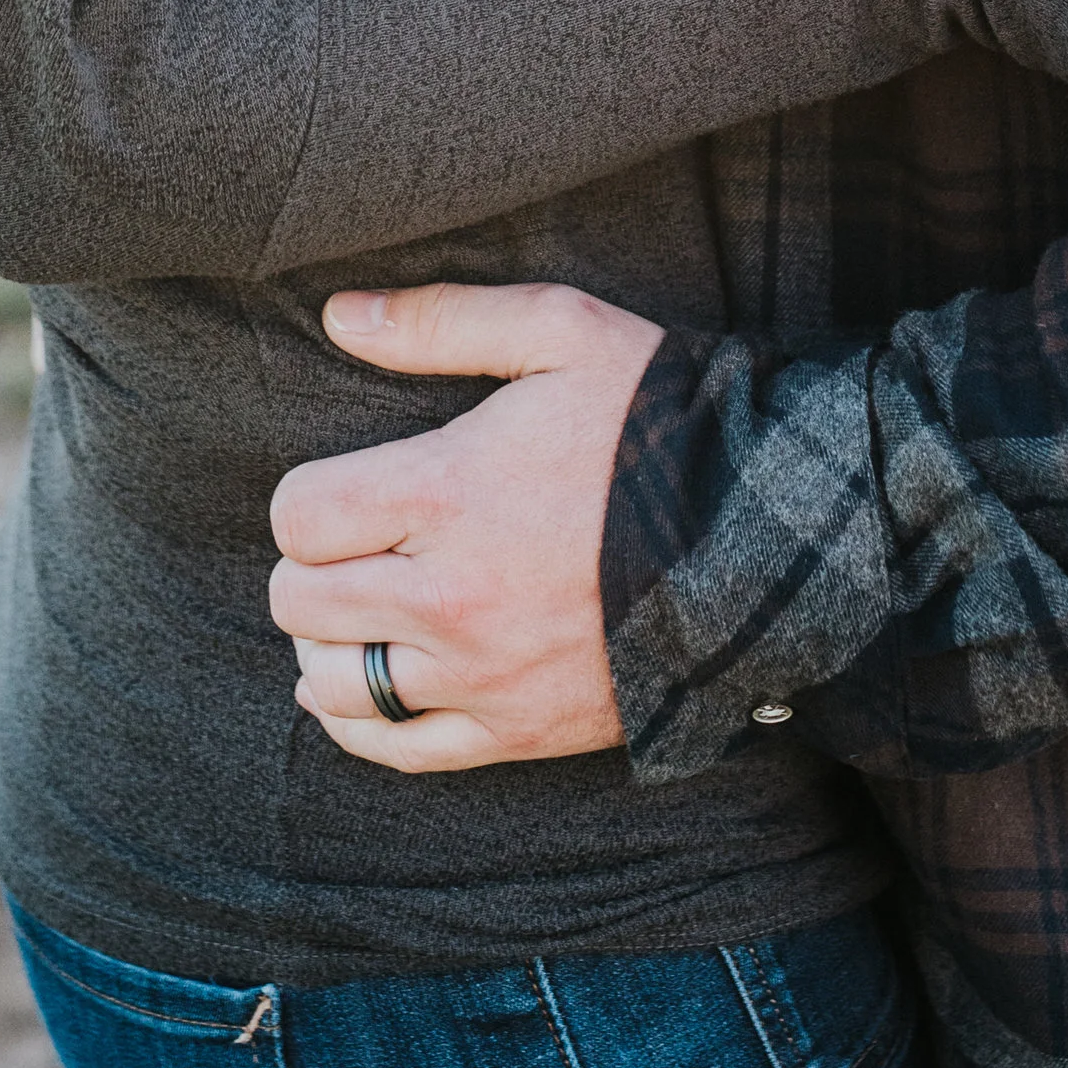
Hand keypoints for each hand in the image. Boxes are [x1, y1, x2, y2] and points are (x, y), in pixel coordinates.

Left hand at [268, 282, 664, 773]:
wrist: (767, 537)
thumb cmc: (660, 421)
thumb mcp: (562, 332)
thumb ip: (441, 320)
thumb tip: (338, 316)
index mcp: (449, 493)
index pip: (301, 515)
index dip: (310, 497)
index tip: (348, 487)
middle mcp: (451, 597)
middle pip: (300, 601)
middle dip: (313, 566)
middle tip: (355, 544)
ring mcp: (483, 674)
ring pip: (333, 682)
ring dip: (330, 642)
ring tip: (364, 608)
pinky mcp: (517, 731)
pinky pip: (395, 750)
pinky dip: (358, 723)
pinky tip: (368, 684)